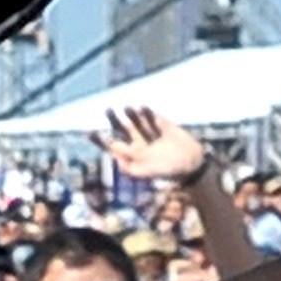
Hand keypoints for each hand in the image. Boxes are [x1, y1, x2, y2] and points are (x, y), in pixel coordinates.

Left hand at [98, 104, 212, 184]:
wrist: (191, 163)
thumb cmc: (167, 171)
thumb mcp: (147, 172)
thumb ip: (130, 168)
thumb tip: (114, 159)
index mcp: (131, 154)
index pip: (112, 145)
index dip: (100, 140)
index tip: (89, 133)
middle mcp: (137, 141)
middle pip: (120, 128)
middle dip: (113, 119)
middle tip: (108, 110)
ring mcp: (149, 131)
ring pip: (134, 119)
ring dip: (130, 113)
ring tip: (127, 108)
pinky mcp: (161, 123)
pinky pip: (150, 115)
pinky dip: (145, 111)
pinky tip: (142, 107)